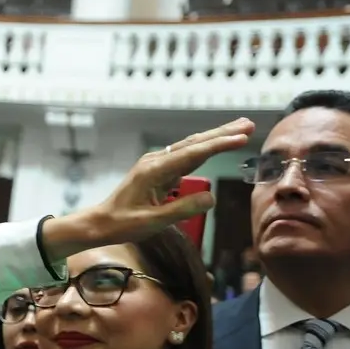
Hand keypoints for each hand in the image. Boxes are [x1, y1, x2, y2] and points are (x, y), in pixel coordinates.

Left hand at [46, 118, 254, 254]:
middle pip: (195, 143)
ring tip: (240, 129)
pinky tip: (216, 144)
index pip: (193, 154)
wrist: (101, 222)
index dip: (219, 146)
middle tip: (249, 124)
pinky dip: (204, 148)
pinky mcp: (158, 169)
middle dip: (223, 133)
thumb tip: (211, 198)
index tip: (241, 138)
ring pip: (191, 146)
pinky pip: (186, 155)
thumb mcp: (153, 222)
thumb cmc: (123, 224)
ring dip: (216, 137)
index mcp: (155, 170)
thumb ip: (182, 209)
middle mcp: (156, 161)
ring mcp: (156, 163)